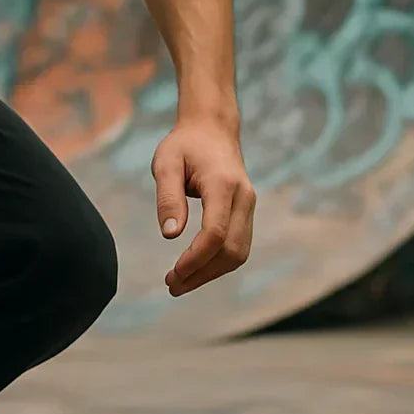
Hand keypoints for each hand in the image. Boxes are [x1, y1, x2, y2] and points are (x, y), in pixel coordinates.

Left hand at [151, 119, 255, 295]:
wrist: (212, 129)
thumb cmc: (184, 145)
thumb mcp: (165, 164)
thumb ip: (167, 198)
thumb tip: (170, 234)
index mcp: (223, 185)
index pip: (216, 233)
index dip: (195, 258)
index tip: (173, 273)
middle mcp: (243, 197)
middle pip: (231, 250)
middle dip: (202, 273)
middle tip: (171, 285)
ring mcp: (248, 205)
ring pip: (238, 253)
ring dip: (210, 273)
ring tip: (179, 283)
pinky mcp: (246, 212)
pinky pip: (237, 245)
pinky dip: (218, 263)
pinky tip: (194, 269)